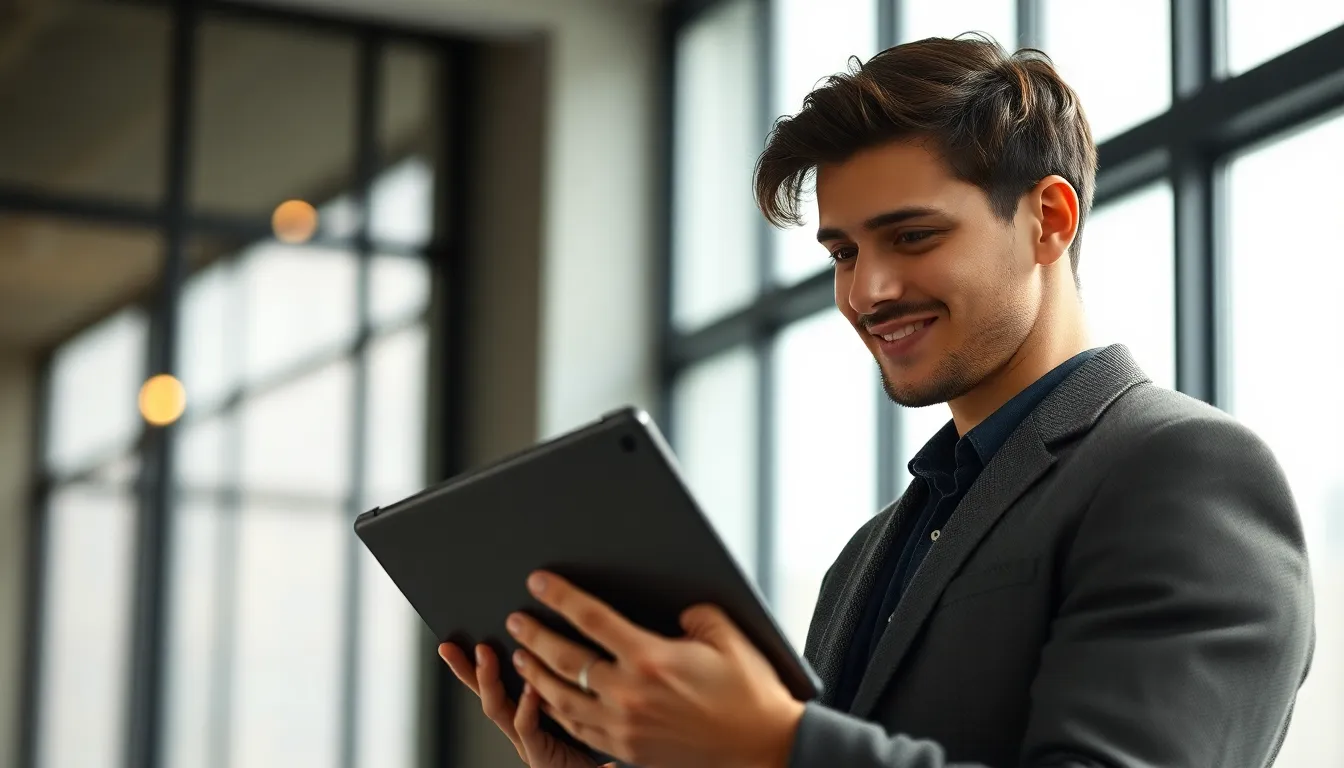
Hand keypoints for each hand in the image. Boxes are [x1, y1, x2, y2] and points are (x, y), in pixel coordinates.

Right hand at [439, 641, 604, 767]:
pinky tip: (530, 687)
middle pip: (486, 693)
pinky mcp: (541, 755)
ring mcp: (527, 741)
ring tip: (486, 654)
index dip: (468, 664)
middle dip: (468, 669)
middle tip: (460, 644)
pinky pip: (527, 728)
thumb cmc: (596, 737)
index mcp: (526, 710)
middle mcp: (520, 726)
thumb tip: (562, 630)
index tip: (450, 643)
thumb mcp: (578, 698)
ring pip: (498, 709)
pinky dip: (526, 707)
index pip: (491, 682)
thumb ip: (565, 672)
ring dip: (489, 680)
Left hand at [506, 571, 806, 767]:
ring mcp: (624, 726)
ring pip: (562, 697)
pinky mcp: (627, 750)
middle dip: (534, 635)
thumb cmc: (749, 693)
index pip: (591, 619)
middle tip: (516, 620)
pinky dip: (556, 711)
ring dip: (536, 674)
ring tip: (520, 657)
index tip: (539, 583)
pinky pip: (578, 728)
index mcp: (652, 658)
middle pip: (565, 659)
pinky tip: (547, 698)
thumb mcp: (726, 635)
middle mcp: (630, 693)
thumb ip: (692, 613)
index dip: (560, 597)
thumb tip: (673, 610)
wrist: (762, 748)